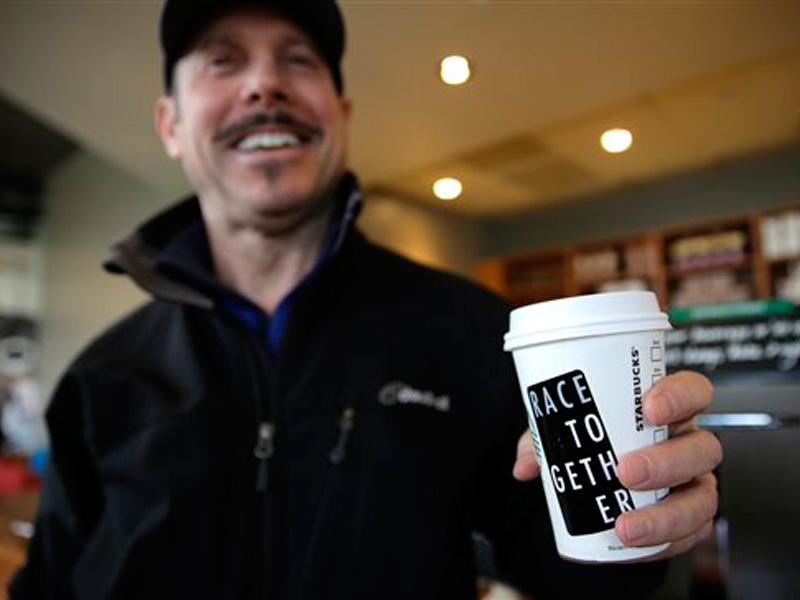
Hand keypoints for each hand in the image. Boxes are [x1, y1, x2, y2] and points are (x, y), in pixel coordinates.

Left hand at [513, 370, 722, 559]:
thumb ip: (543, 440)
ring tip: (625, 523)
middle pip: (702, 448)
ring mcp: (692, 483)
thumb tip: (524, 466)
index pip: (693, 391)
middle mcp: (687, 444)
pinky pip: (693, 534)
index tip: (650, 407)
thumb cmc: (592, 442)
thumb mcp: (565, 431)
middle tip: (625, 471)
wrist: (599, 484)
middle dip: (666, 462)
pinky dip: (666, 540)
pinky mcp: (689, 519)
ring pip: (702, 497)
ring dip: (667, 513)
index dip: (680, 396)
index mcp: (666, 411)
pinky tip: (636, 540)